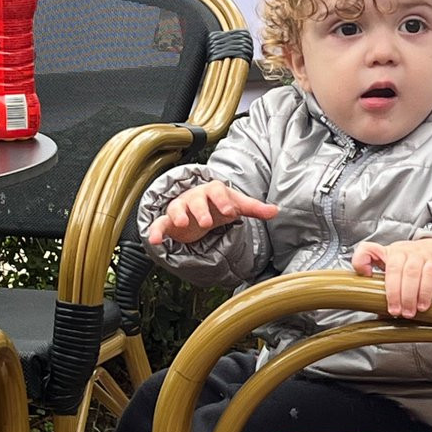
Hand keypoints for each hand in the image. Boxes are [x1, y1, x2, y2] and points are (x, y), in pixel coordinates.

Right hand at [148, 181, 277, 244]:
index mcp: (212, 191)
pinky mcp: (169, 222)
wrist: (198, 208)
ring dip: (179, 215)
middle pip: (196, 199)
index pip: (217, 191)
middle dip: (201, 209)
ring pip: (177, 208)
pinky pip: (160, 224)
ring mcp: (181, 208)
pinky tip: (155, 240)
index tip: (230, 212)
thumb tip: (276, 210)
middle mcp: (195, 197)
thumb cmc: (217, 205)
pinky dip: (156, 231)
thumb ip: (254, 208)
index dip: (223, 201)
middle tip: (207, 222)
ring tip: (183, 224)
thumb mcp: (236, 205)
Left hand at [351, 238, 431, 317]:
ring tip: (408, 313)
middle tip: (395, 311)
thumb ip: (388, 286)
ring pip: (411, 273)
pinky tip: (422, 305)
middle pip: (393, 269)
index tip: (365, 275)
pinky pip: (429, 275)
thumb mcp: (399, 269)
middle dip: (393, 293)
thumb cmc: (418, 264)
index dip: (361, 261)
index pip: (367, 249)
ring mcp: (420, 254)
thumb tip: (379, 312)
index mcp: (388, 253)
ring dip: (408, 296)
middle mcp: (402, 251)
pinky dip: (424, 292)